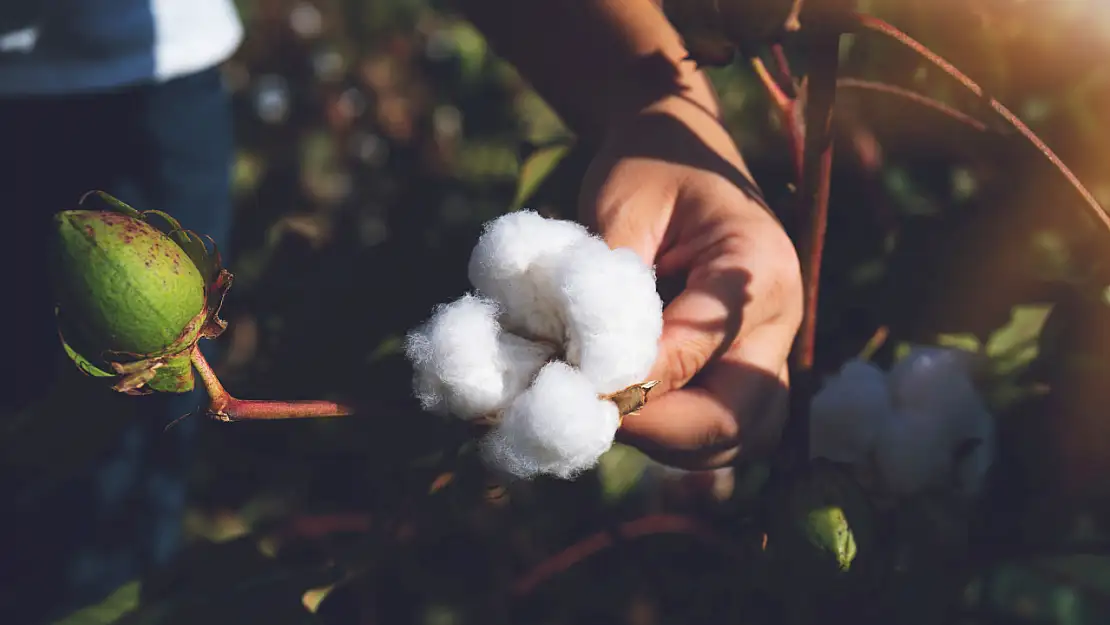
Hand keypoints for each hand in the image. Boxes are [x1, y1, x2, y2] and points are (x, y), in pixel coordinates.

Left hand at [579, 94, 803, 469]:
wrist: (679, 150)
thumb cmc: (649, 168)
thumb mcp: (622, 206)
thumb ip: (611, 285)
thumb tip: (587, 369)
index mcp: (757, 267)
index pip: (698, 351)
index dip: (635, 383)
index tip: (574, 388)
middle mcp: (780, 318)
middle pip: (743, 417)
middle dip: (664, 433)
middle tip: (591, 420)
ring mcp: (770, 348)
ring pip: (741, 436)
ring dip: (672, 444)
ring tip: (605, 416)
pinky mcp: (747, 366)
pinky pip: (727, 427)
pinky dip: (678, 436)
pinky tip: (625, 413)